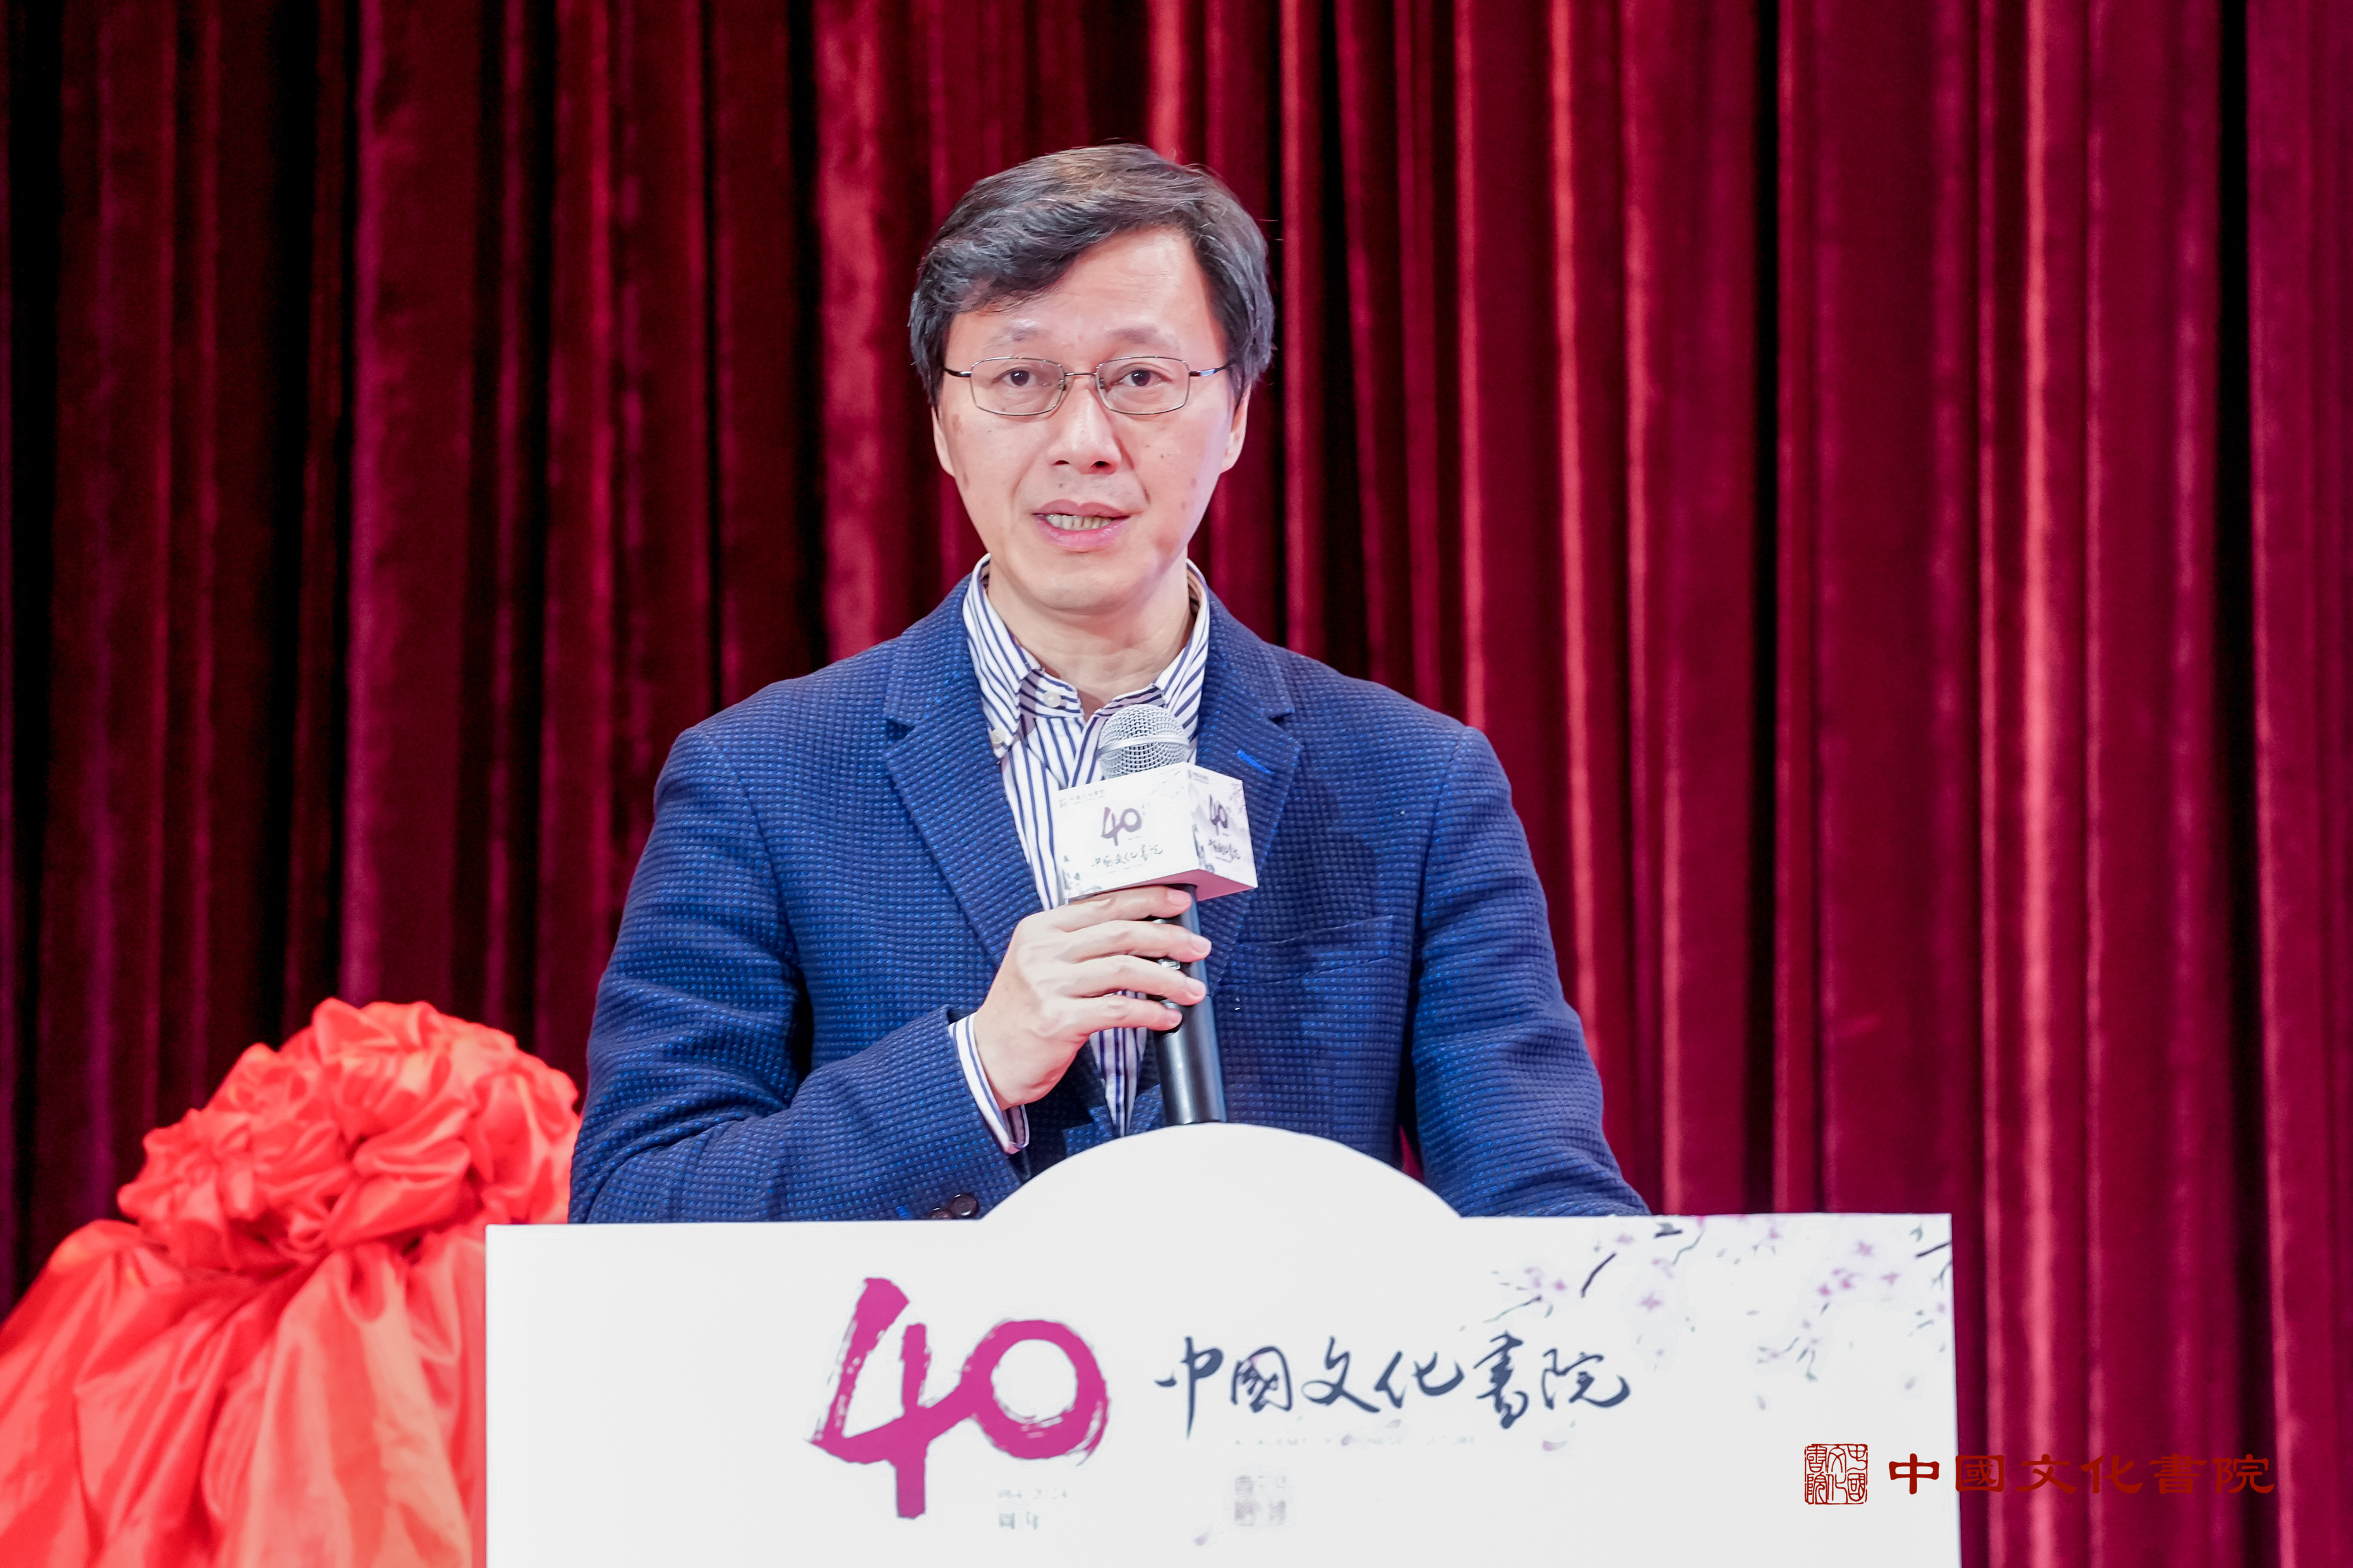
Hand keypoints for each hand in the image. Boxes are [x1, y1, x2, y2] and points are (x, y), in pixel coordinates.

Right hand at [968, 885, 1210, 1107]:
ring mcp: (1049, 985)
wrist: (987, 1058)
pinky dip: (1150, 1012)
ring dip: (1168, 979)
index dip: (1148, 900)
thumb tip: (1143, 933)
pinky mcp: (1059, 1020)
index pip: (1103, 904)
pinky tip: (1168, 1017)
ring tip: (1193, 989)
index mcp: (1040, 929)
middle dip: (1168, 938)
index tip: (1179, 903)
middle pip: (1120, 933)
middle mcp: (1042, 951)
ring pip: (1125, 969)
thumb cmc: (1023, 1012)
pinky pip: (1118, 1009)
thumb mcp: (1040, 964)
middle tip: (1199, 948)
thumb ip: (1079, 944)